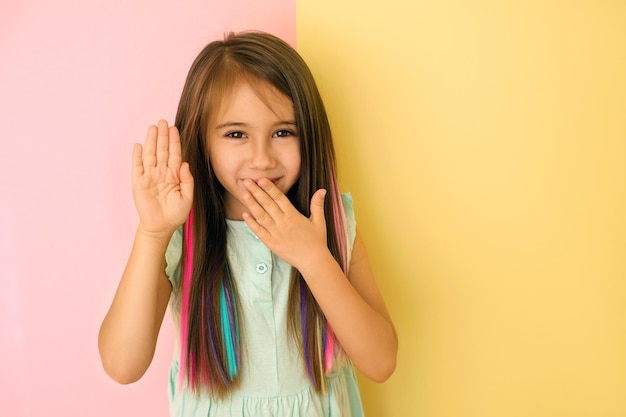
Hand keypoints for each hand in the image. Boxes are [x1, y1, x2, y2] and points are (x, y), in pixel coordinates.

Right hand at [132, 120, 193, 237]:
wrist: (161, 227)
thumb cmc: (175, 214)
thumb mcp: (187, 197)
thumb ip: (187, 180)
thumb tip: (185, 164)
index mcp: (174, 175)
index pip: (175, 154)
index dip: (175, 141)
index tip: (174, 128)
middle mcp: (161, 173)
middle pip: (162, 150)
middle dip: (163, 136)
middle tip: (163, 121)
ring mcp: (149, 177)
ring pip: (150, 155)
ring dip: (151, 141)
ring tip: (153, 128)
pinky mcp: (139, 183)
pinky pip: (137, 167)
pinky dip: (137, 156)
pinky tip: (138, 145)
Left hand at [241, 178, 328, 271]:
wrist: (313, 261)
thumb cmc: (317, 241)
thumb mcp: (319, 221)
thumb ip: (317, 205)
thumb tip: (322, 190)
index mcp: (294, 215)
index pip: (279, 198)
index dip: (270, 188)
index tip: (261, 179)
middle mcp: (283, 223)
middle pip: (267, 204)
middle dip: (256, 191)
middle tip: (247, 181)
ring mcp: (276, 233)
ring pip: (261, 216)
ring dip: (251, 204)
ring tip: (243, 193)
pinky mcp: (271, 243)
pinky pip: (259, 231)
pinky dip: (251, 222)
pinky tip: (244, 214)